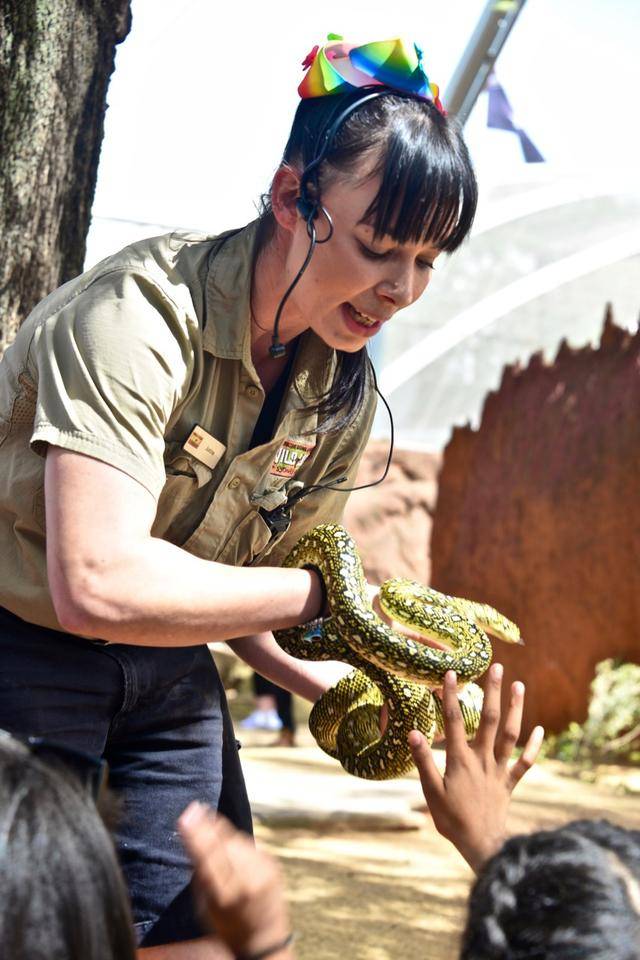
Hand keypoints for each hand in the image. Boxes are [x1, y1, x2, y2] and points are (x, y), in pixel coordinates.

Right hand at [178, 802, 292, 957]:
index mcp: (225, 895)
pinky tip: (229, 843)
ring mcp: (263, 871)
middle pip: (223, 843)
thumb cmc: (227, 926)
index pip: (208, 857)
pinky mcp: (273, 864)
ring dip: (222, 832)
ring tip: (210, 824)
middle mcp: (246, 880)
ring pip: (237, 840)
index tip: (187, 814)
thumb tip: (194, 842)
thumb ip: (201, 876)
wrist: (265, 938)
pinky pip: (249, 845)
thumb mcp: (205, 908)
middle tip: (194, 808)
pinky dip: (237, 842)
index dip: (196, 834)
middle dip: (207, 824)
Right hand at [408, 663, 543, 872]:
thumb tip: (413, 732)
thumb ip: (423, 761)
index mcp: (460, 760)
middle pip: (488, 720)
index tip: (450, 673)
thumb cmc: (452, 820)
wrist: (481, 845)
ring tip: (519, 686)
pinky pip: (525, 763)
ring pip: (510, 735)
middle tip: (497, 667)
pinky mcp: (509, 783)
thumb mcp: (431, 792)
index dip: (450, 696)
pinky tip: (540, 730)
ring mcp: (499, 770)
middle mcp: (482, 759)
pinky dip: (534, 747)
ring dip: (516, 709)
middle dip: (492, 692)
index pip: (453, 721)